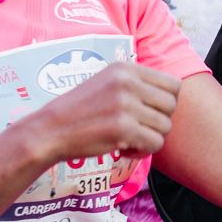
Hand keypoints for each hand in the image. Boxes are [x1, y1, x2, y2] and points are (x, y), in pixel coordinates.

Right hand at [33, 61, 180, 164]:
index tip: (148, 113)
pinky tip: (124, 149)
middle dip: (159, 121)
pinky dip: (142, 152)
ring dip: (150, 138)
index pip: (172, 84)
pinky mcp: (123, 128)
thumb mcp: (107, 82)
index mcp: (125, 68)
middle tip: (138, 129)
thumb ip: (136, 85)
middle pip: (171, 105)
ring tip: (128, 139)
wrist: (49, 130)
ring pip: (165, 126)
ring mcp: (125, 104)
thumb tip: (171, 97)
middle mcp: (127, 82)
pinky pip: (155, 143)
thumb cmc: (79, 111)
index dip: (166, 103)